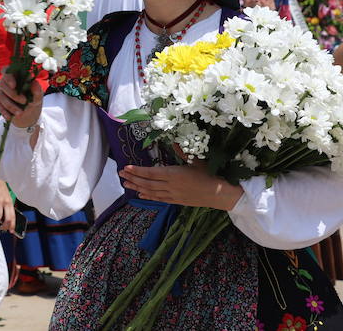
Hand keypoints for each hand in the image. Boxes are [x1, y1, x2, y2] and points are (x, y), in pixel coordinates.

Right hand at [0, 72, 42, 129]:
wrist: (28, 112)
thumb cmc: (32, 98)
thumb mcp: (37, 95)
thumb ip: (37, 90)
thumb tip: (34, 83)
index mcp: (15, 76)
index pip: (6, 71)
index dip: (8, 77)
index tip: (14, 85)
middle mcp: (5, 82)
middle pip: (4, 85)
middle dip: (14, 94)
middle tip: (24, 101)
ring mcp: (0, 92)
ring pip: (1, 97)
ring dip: (11, 106)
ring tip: (20, 113)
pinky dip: (5, 112)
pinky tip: (10, 117)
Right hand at [0, 178, 15, 231]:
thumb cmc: (0, 189)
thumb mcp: (6, 198)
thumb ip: (6, 207)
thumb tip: (4, 218)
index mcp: (10, 203)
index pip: (13, 217)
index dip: (12, 225)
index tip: (11, 231)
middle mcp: (5, 203)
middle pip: (7, 219)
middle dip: (4, 226)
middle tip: (1, 228)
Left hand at [118, 161, 242, 210]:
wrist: (222, 194)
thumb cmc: (211, 174)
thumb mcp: (197, 159)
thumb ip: (183, 151)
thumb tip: (174, 141)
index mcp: (175, 174)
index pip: (151, 173)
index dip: (137, 171)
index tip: (126, 167)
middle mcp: (171, 186)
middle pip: (147, 183)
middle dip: (133, 178)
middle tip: (120, 174)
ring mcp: (174, 195)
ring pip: (151, 192)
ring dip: (137, 187)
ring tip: (125, 184)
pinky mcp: (178, 201)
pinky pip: (159, 199)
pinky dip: (149, 196)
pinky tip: (140, 194)